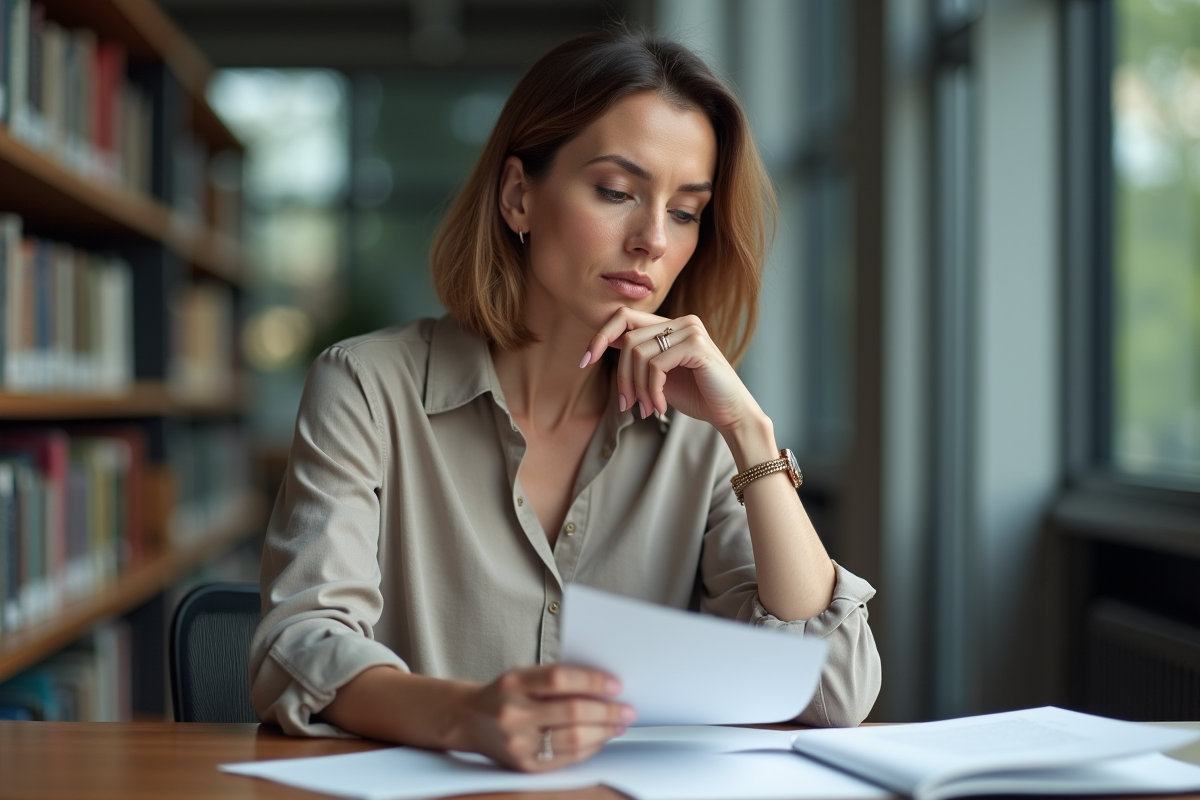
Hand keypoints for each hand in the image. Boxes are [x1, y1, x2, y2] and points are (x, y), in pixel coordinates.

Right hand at [456, 665, 635, 771]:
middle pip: (572, 711)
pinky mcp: (525, 765)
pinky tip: (600, 738)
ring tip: (618, 724)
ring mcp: (518, 743)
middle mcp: (513, 713)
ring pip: (573, 739)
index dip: (593, 681)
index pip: (560, 679)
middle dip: (607, 711)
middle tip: (627, 710)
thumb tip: (604, 687)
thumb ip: (557, 679)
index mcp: (514, 683)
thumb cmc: (505, 694)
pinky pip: (567, 758)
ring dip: (604, 731)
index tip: (616, 685)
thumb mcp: (523, 675)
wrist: (470, 721)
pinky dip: (590, 748)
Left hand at [580, 307, 763, 436]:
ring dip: (637, 388)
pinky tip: (658, 408)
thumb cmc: (697, 395)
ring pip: (638, 354)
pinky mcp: (696, 346)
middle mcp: (682, 321)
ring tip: (645, 409)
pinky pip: (655, 366)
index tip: (584, 361)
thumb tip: (600, 345)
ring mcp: (691, 330)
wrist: (731, 413)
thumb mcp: (659, 375)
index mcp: (672, 324)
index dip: (600, 336)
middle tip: (626, 405)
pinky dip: (651, 391)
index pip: (625, 317)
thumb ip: (638, 358)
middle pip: (628, 340)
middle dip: (622, 377)